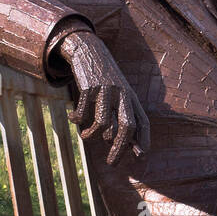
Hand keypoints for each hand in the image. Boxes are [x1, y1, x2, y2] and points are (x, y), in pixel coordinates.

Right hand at [58, 30, 150, 164]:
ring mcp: (105, 90)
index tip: (140, 156)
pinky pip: (83, 111)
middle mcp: (122, 94)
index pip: (142, 121)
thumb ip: (122, 118)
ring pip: (103, 122)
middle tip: (111, 164)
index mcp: (131, 98)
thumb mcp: (118, 96)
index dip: (143, 139)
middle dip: (119, 148)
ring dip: (92, 134)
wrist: (90, 51)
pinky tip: (73, 118)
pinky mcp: (88, 86)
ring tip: (85, 135)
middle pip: (126, 125)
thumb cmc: (106, 81)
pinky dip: (77, 119)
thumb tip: (127, 148)